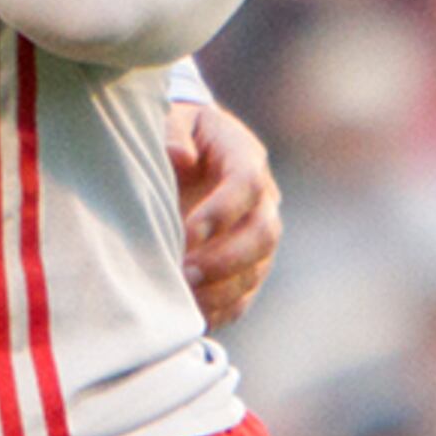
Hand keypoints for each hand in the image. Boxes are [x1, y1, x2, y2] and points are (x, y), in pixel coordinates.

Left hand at [171, 97, 281, 327]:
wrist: (189, 151)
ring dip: (221, 289)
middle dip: (226, 259)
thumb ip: (172, 132)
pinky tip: (191, 317)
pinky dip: (220, 310)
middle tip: (185, 273)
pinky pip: (244, 295)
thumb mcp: (172, 118)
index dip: (221, 211)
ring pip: (256, 270)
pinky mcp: (248, 265)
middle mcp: (262, 200)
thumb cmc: (176, 134)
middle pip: (263, 234)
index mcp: (244, 157)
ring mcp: (258, 235)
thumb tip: (179, 157)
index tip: (187, 232)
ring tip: (182, 299)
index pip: (246, 184)